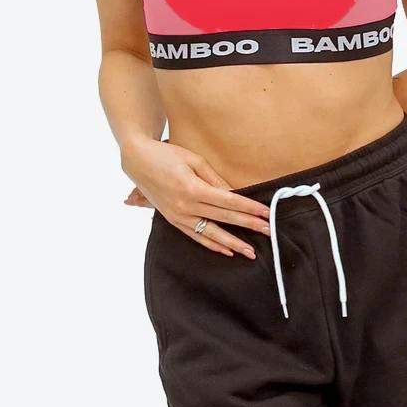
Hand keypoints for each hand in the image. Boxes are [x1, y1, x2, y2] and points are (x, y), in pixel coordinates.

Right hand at [121, 137, 271, 258]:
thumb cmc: (167, 154)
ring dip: (232, 243)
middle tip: (268, 231)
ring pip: (210, 234)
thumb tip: (234, 193)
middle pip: (223, 218)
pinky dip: (211, 245)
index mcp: (192, 188)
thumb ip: (214, 178)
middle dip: (248, 225)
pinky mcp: (173, 220)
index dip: (249, 208)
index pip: (228, 201)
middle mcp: (186, 205)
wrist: (137, 160)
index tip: (265, 213)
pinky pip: (195, 236)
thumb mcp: (193, 160)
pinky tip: (226, 250)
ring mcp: (178, 215)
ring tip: (250, 252)